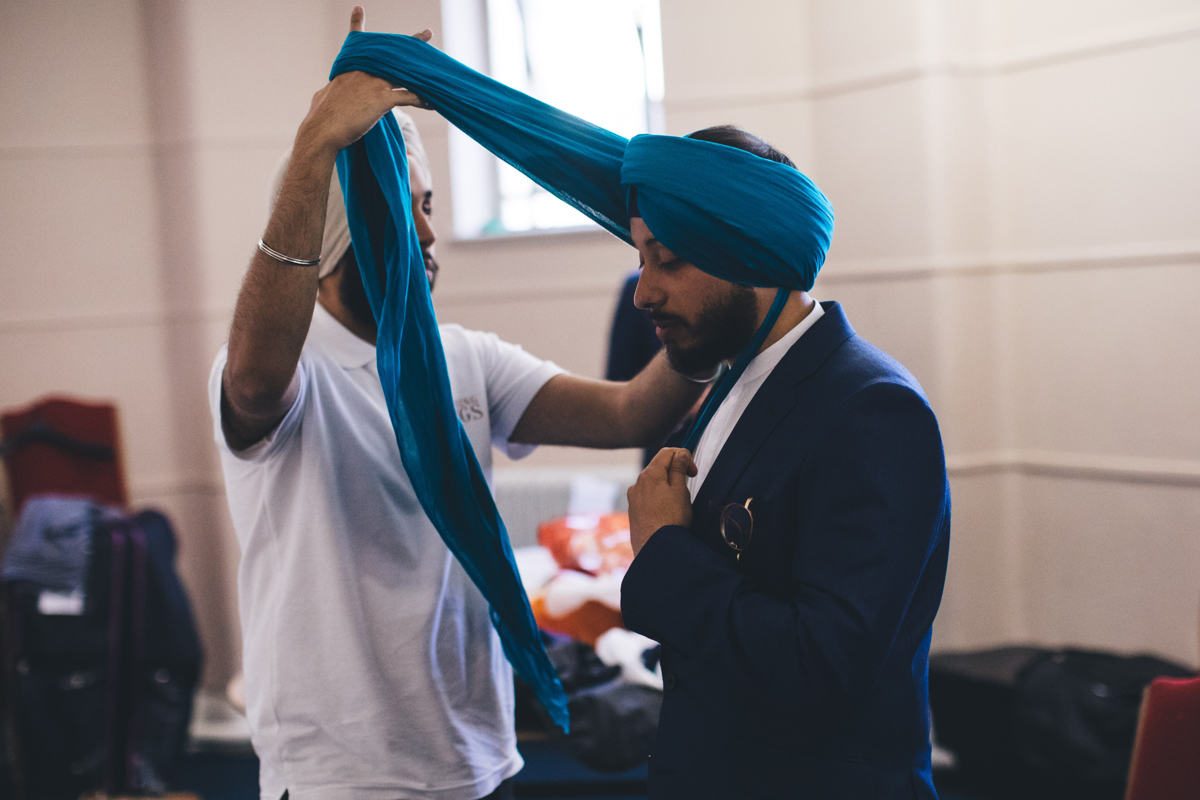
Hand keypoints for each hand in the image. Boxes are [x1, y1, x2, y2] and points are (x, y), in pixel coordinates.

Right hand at [295, 7, 432, 155]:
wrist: (322, 130)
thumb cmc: (320, 117)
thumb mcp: (322, 97)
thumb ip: (329, 90)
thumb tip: (324, 93)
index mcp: (350, 68)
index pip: (355, 43)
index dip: (357, 24)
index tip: (358, 9)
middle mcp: (363, 70)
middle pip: (391, 54)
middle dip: (411, 43)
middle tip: (427, 33)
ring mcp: (373, 83)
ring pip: (405, 73)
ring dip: (424, 73)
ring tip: (439, 72)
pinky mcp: (382, 99)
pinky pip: (409, 96)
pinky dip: (421, 100)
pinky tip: (431, 104)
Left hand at [627, 448, 696, 555]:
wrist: (656, 551)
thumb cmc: (671, 520)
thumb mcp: (680, 491)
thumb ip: (679, 468)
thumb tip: (680, 453)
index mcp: (649, 474)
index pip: (667, 452)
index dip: (684, 457)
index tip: (693, 473)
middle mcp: (637, 484)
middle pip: (659, 467)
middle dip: (675, 473)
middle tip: (687, 490)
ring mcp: (633, 498)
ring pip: (653, 483)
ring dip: (667, 487)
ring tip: (677, 506)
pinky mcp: (633, 512)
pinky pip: (648, 498)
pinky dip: (659, 499)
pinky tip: (667, 514)